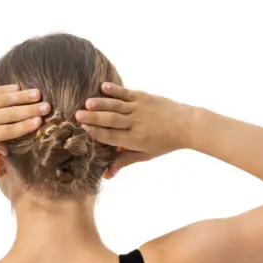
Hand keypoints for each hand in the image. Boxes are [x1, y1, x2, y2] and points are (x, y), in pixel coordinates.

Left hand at [0, 84, 49, 154]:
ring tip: (38, 94)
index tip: (40, 123)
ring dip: (22, 97)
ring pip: (3, 100)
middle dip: (30, 111)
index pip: (9, 131)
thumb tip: (8, 149)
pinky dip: (5, 89)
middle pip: (11, 114)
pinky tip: (17, 88)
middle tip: (47, 106)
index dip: (25, 126)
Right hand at [75, 82, 190, 166]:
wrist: (186, 125)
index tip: (84, 129)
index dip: (97, 132)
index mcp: (135, 140)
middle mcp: (136, 123)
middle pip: (111, 120)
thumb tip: (107, 175)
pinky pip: (127, 93)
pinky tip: (103, 87)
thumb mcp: (144, 155)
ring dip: (100, 103)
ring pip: (116, 105)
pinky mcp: (144, 97)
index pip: (111, 136)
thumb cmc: (164, 143)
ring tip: (86, 103)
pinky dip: (115, 90)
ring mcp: (140, 108)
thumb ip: (124, 161)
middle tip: (77, 115)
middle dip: (93, 118)